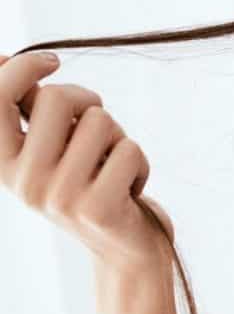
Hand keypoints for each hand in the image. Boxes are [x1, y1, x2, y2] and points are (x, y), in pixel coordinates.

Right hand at [0, 51, 174, 274]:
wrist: (127, 250)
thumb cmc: (94, 186)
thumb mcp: (53, 149)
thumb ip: (28, 108)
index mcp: (4, 164)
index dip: (24, 67)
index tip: (52, 62)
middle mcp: (23, 183)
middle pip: (58, 99)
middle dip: (90, 103)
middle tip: (101, 132)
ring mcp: (58, 198)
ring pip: (101, 122)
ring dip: (119, 138)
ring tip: (113, 168)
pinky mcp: (97, 209)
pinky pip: (129, 150)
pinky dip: (140, 163)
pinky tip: (130, 189)